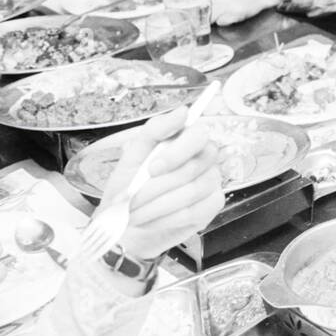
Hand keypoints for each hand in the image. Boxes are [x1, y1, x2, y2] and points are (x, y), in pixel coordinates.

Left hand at [98, 106, 224, 261]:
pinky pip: (193, 211)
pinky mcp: (212, 206)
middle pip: (195, 166)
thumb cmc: (129, 187)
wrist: (123, 224)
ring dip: (157, 205)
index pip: (198, 135)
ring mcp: (212, 182)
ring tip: (135, 213)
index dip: (176, 153)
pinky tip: (150, 220)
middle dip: (157, 186)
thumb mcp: (133, 155)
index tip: (152, 169)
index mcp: (187, 140)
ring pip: (192, 191)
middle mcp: (205, 158)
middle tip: (133, 198)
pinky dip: (165, 218)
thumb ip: (156, 130)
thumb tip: (183, 112)